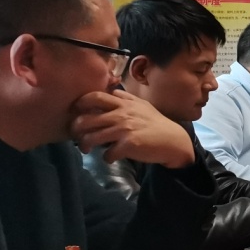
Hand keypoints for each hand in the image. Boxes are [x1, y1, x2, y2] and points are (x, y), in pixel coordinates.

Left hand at [70, 90, 193, 167]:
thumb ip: (126, 98)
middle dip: (76, 129)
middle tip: (77, 135)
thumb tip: (113, 92)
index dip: (81, 103)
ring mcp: (124, 130)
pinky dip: (107, 158)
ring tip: (87, 149)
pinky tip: (111, 157)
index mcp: (123, 104)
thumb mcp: (142, 105)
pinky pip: (107, 154)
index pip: (95, 97)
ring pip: (92, 138)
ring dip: (86, 145)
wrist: (173, 141)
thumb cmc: (156, 123)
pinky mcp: (128, 145)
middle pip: (86, 119)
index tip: (77, 111)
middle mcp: (120, 115)